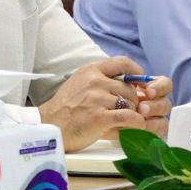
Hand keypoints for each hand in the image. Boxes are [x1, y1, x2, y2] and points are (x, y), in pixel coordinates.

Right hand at [39, 57, 172, 151]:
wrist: (49, 127)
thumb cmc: (65, 109)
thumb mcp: (80, 84)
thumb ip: (100, 80)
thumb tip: (128, 83)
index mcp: (90, 71)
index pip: (121, 62)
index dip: (136, 71)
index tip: (141, 82)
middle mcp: (94, 81)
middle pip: (128, 88)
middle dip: (133, 101)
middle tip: (129, 111)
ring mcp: (97, 99)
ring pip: (130, 103)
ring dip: (133, 113)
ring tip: (127, 121)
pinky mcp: (99, 117)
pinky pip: (128, 117)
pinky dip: (136, 123)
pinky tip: (136, 127)